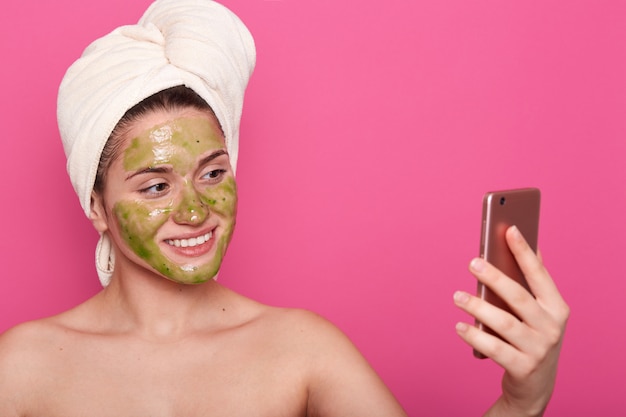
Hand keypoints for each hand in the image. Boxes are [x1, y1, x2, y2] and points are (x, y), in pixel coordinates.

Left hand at [454, 225, 569, 416]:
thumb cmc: (532, 336)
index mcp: (557, 307)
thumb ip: (532, 280)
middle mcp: (552, 327)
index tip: (509, 228)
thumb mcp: (539, 311)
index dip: (524, 251)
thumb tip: (524, 240)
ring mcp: (539, 349)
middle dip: (496, 277)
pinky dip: (475, 336)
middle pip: (519, 298)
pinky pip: (494, 349)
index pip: (540, 274)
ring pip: (504, 323)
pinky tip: (458, 325)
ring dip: (478, 307)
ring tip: (457, 296)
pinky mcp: (522, 368)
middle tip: (473, 262)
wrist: (536, 385)